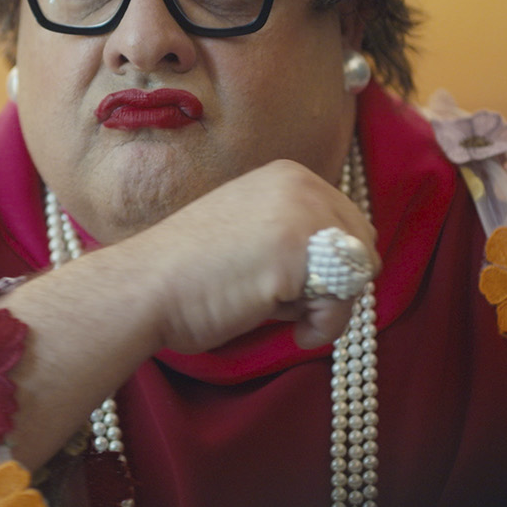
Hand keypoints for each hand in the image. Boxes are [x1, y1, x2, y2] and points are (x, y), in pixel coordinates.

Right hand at [115, 159, 379, 354]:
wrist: (144, 288)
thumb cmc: (190, 273)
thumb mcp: (252, 230)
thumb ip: (298, 235)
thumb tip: (355, 266)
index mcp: (289, 174)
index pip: (350, 224)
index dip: (333, 266)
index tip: (296, 288)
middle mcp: (302, 184)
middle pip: (363, 247)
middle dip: (337, 285)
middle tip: (295, 307)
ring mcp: (301, 215)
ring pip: (358, 275)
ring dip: (332, 308)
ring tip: (293, 319)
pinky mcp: (297, 254)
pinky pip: (344, 302)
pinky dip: (326, 327)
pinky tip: (295, 332)